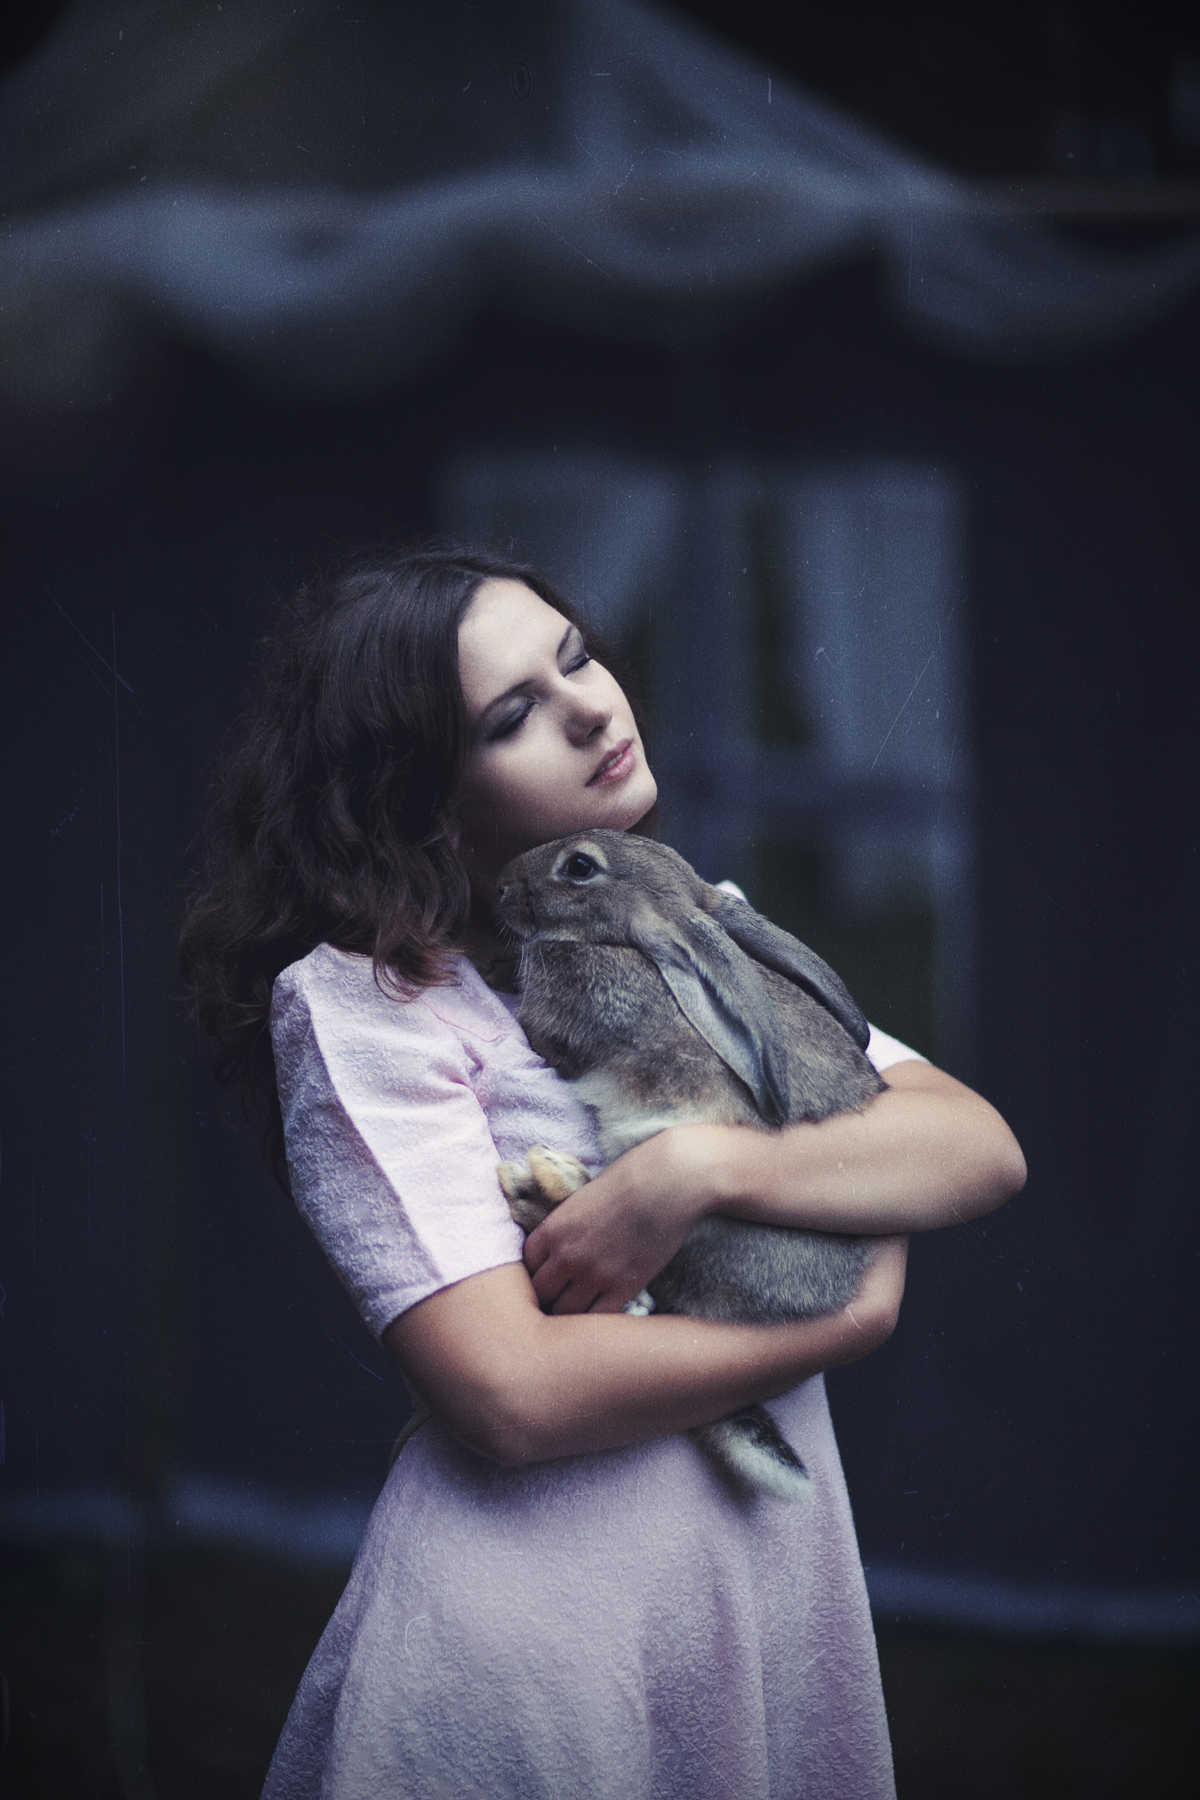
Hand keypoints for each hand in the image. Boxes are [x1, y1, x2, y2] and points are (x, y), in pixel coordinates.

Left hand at [523, 1127, 716, 1313]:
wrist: (667, 1182)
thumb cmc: (626, 1180)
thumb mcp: (579, 1200)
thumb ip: (562, 1229)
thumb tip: (554, 1252)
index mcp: (552, 1230)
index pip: (524, 1268)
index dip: (533, 1275)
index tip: (544, 1278)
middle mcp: (567, 1256)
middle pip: (540, 1295)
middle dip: (544, 1299)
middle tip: (556, 1300)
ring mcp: (595, 1275)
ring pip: (565, 1313)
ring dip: (568, 1314)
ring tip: (575, 1314)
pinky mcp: (624, 1287)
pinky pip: (598, 1317)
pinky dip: (596, 1319)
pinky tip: (601, 1314)